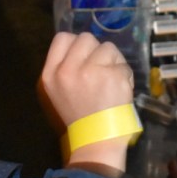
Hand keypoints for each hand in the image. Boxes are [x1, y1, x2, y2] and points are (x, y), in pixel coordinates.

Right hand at [38, 32, 134, 174]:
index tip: (84, 56)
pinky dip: (125, 75)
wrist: (96, 139)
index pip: (62, 38)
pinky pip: (123, 64)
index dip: (76, 44)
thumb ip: (66, 67)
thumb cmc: (79, 116)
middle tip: (99, 69)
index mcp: (51, 74)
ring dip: (113, 61)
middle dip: (96, 51)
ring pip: (108, 47)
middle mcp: (69, 70)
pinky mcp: (113, 75)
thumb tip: (83, 47)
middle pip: (86, 38)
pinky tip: (120, 89)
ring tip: (110, 80)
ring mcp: (92, 71)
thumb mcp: (58, 91)